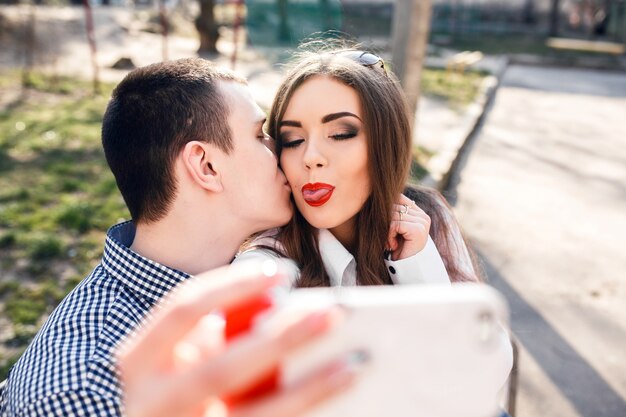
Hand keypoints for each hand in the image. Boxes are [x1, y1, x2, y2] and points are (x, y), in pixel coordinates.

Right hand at [118, 261, 358, 416]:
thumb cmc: (168, 383)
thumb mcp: (172, 354)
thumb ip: (208, 330)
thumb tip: (276, 306)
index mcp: (137, 360)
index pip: (182, 310)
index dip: (232, 286)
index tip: (281, 272)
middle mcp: (153, 402)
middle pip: (225, 367)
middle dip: (282, 337)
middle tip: (333, 311)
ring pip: (255, 413)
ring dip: (311, 385)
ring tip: (357, 359)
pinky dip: (308, 406)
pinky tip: (339, 388)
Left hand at [387, 194, 430, 260]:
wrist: (404, 268)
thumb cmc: (396, 248)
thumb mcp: (393, 227)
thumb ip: (393, 212)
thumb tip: (382, 195)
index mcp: (419, 213)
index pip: (398, 199)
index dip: (387, 212)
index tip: (388, 229)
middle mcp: (423, 216)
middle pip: (394, 207)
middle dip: (386, 224)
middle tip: (388, 240)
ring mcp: (423, 223)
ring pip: (393, 215)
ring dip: (386, 231)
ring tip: (390, 243)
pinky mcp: (418, 230)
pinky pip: (395, 224)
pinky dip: (389, 236)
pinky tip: (393, 245)